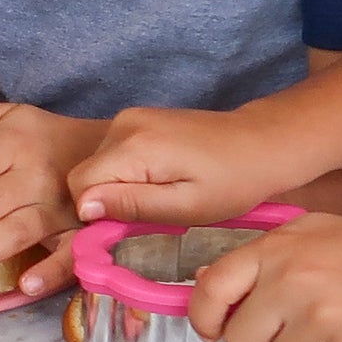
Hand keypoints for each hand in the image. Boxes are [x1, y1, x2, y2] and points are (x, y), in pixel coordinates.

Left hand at [0, 103, 96, 294]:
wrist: (111, 151)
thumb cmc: (44, 139)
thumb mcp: (7, 117)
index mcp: (13, 141)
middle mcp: (36, 172)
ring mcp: (62, 204)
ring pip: (16, 230)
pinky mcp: (84, 231)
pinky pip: (68, 253)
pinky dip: (50, 270)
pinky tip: (24, 286)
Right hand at [67, 103, 311, 228]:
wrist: (261, 142)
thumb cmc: (232, 182)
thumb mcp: (186, 207)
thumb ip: (132, 205)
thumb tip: (84, 207)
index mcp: (134, 146)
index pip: (80, 185)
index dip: (97, 213)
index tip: (131, 224)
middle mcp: (123, 124)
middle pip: (87, 173)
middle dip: (109, 199)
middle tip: (153, 211)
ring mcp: (130, 116)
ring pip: (99, 164)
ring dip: (119, 186)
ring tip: (161, 193)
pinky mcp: (138, 117)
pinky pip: (114, 152)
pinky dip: (128, 171)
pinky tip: (161, 176)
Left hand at [189, 215, 341, 341]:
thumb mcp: (312, 234)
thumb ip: (259, 257)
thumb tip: (204, 279)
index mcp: (278, 247)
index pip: (211, 287)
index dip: (206, 317)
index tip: (216, 330)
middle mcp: (293, 278)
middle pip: (240, 340)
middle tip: (298, 333)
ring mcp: (321, 315)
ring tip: (329, 341)